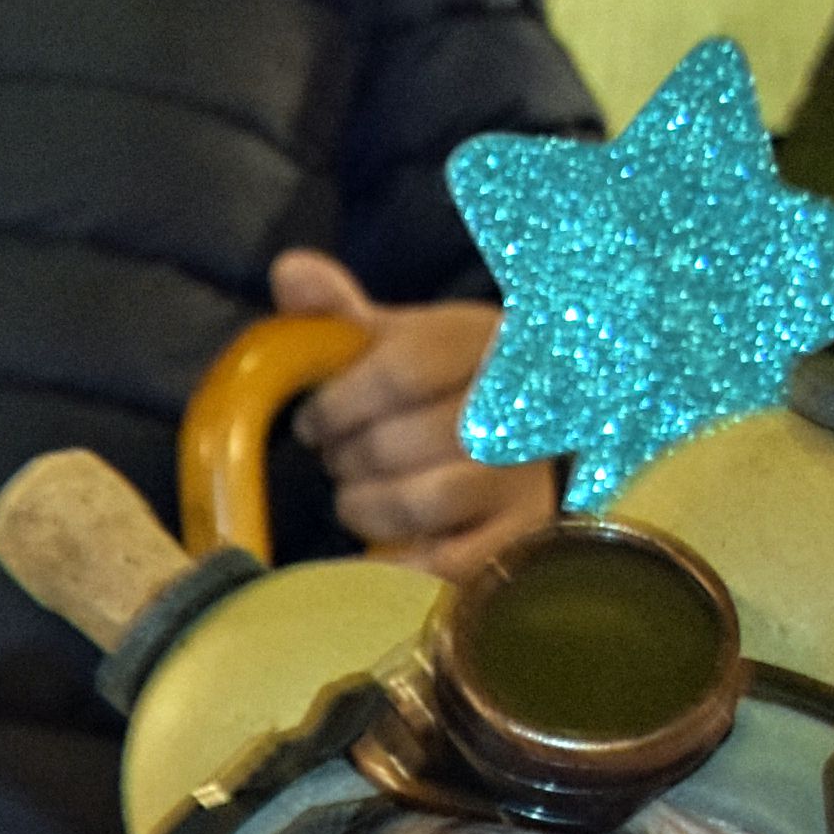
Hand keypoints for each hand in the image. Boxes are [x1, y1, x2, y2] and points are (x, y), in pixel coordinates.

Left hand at [273, 249, 556, 575]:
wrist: (544, 438)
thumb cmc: (449, 390)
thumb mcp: (403, 343)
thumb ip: (343, 316)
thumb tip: (290, 271)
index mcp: (480, 343)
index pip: (399, 370)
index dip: (337, 403)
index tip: (314, 423)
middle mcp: (514, 404)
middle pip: (399, 441)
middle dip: (347, 458)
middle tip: (339, 462)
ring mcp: (526, 475)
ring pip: (421, 502)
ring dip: (366, 507)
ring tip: (359, 499)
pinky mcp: (526, 537)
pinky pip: (448, 562)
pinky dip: (402, 560)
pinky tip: (387, 546)